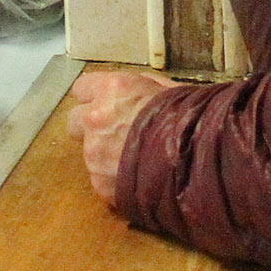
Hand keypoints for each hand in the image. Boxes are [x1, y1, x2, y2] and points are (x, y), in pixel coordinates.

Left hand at [66, 68, 177, 209]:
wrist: (197, 161)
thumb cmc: (188, 120)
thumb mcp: (167, 89)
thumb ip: (140, 88)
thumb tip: (135, 92)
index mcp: (111, 90)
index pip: (82, 88)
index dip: (94, 97)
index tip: (104, 103)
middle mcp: (95, 119)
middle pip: (73, 121)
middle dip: (90, 126)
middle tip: (114, 132)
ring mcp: (94, 153)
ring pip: (89, 153)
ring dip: (105, 155)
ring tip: (137, 159)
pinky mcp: (100, 182)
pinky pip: (100, 178)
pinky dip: (114, 178)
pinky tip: (138, 176)